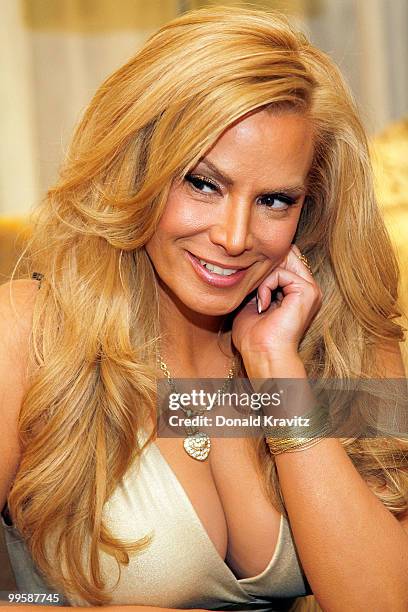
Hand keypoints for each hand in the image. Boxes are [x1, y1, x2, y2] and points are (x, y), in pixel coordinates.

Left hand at [231, 244, 322, 358]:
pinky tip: (262, 304)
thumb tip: (250, 262)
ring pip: (284, 260)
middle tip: (253, 289)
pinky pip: (282, 273)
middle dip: (265, 266)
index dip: (264, 263)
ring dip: (263, 277)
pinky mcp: (308, 291)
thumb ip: (256, 282)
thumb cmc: (254, 336)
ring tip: (258, 300)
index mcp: (297, 292)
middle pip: (287, 254)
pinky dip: (265, 286)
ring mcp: (310, 289)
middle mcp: (307, 288)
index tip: (250, 285)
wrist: (262, 354)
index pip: (284, 259)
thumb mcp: (251, 302)